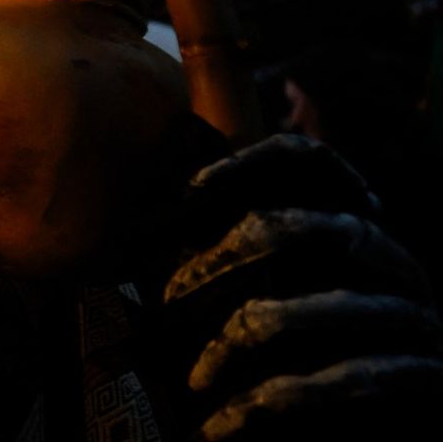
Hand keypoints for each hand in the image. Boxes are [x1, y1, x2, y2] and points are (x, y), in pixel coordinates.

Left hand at [163, 134, 442, 438]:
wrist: (391, 415)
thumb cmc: (328, 353)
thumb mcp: (289, 297)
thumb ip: (242, 266)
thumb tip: (160, 245)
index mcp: (360, 230)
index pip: (313, 162)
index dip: (251, 161)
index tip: (188, 188)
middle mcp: (395, 262)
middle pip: (309, 228)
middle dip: (229, 255)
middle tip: (169, 298)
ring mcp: (414, 315)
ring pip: (320, 308)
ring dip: (239, 341)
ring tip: (194, 379)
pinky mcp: (422, 374)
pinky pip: (342, 380)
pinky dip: (269, 405)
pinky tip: (217, 428)